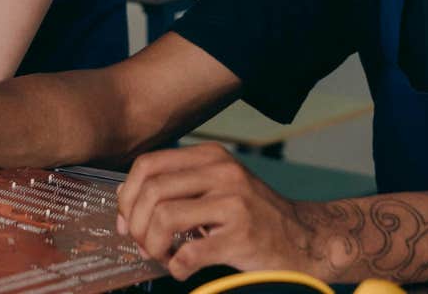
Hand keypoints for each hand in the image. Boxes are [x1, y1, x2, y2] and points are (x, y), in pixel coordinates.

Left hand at [116, 143, 321, 280]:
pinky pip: (189, 252)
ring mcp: (233, 202)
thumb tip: (125, 201)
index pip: (148, 165)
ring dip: (153, 246)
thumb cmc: (252, 216)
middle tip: (144, 245)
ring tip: (164, 257)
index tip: (126, 222)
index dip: (127, 196)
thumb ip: (177, 187)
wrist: (303, 238)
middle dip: (136, 225)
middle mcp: (222, 172)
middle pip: (152, 191)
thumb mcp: (217, 187)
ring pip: (164, 217)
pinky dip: (177, 267)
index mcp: (211, 157)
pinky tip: (183, 269)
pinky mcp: (241, 235)